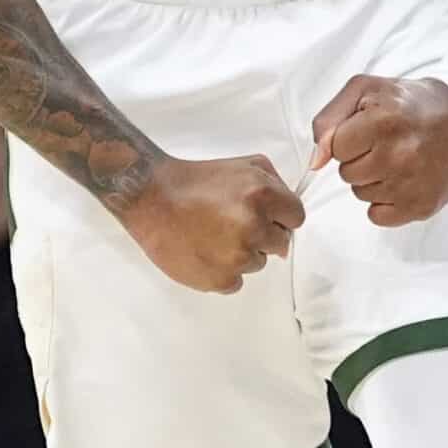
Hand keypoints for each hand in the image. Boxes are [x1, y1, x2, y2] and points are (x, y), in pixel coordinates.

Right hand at [116, 155, 304, 293]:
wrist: (150, 198)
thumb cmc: (196, 180)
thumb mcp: (244, 165)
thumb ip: (275, 183)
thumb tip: (287, 216)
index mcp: (263, 195)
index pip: (297, 218)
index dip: (280, 217)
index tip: (264, 216)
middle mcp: (254, 226)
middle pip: (280, 243)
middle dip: (263, 235)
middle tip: (234, 224)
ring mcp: (238, 256)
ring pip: (258, 263)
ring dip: (243, 253)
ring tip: (214, 236)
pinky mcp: (220, 279)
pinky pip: (237, 282)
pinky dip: (224, 271)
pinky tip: (205, 252)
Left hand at [310, 75, 447, 226]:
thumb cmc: (408, 102)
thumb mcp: (364, 91)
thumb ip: (329, 120)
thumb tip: (316, 162)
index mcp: (383, 121)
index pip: (335, 148)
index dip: (348, 138)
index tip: (368, 130)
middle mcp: (399, 154)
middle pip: (347, 173)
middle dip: (359, 159)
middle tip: (386, 144)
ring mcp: (411, 184)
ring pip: (361, 194)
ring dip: (372, 179)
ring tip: (397, 159)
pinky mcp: (421, 206)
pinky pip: (377, 216)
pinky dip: (385, 202)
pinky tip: (402, 181)